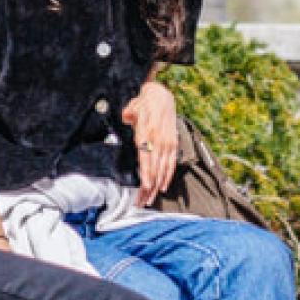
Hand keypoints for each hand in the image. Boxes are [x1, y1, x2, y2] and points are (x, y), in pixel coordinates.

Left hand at [123, 81, 179, 206]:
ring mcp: (167, 143)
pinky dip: (167, 176)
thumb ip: (128, 116)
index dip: (144, 179)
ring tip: (150, 200)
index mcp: (146, 135)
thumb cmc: (142, 104)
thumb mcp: (131, 109)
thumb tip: (126, 119)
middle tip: (141, 203)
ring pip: (163, 170)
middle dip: (147, 189)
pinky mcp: (173, 144)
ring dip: (156, 187)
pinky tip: (162, 187)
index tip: (142, 191)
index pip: (146, 162)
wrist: (161, 95)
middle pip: (154, 171)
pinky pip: (171, 164)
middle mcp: (157, 141)